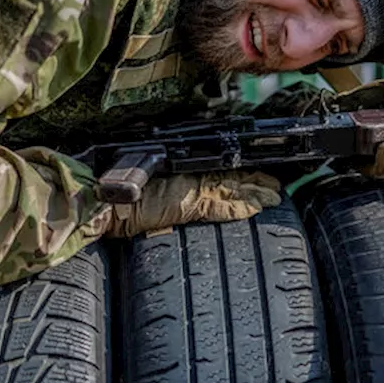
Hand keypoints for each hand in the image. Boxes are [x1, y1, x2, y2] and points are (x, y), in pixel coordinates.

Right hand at [103, 171, 280, 237]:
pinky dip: (240, 207)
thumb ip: (172, 193)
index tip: (259, 175)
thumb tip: (182, 194)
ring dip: (256, 193)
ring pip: (232, 188)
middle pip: (230, 177)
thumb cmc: (119, 201)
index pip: (219, 172)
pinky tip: (256, 209)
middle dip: (256, 181)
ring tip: (275, 196)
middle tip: (277, 184)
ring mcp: (190, 189)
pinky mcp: (189, 203)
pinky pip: (221, 206)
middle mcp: (188, 178)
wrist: (106, 206)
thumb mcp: (148, 191)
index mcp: (181, 175)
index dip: (241, 173)